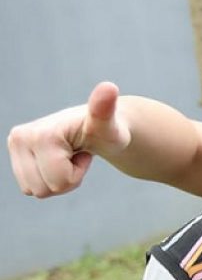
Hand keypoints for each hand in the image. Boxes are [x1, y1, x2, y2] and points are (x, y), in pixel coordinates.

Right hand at [7, 82, 129, 197]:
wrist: (99, 127)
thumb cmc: (107, 130)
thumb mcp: (109, 126)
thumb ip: (106, 109)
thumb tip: (109, 87)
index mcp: (38, 135)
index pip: (58, 182)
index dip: (76, 172)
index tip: (82, 151)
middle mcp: (19, 137)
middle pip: (43, 190)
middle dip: (66, 178)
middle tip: (75, 155)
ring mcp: (14, 146)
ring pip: (36, 191)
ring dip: (58, 180)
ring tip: (68, 156)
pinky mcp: (15, 154)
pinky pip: (31, 188)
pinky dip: (49, 180)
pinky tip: (59, 160)